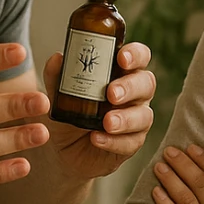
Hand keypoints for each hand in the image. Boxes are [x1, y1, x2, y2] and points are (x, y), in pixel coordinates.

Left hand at [43, 43, 155, 178]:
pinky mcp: (131, 143)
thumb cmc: (68, 114)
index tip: (122, 58)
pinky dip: (113, 141)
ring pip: (144, 115)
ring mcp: (136, 119)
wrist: (62, 149)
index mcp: (120, 73)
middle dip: (130, 87)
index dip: (135, 55)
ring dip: (126, 118)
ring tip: (107, 122)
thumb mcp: (58, 95)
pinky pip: (130, 142)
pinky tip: (97, 139)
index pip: (139, 57)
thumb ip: (57, 77)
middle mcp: (134, 94)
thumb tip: (57, 59)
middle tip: (111, 93)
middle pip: (146, 83)